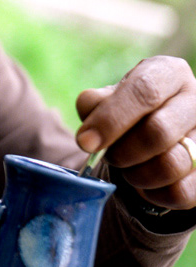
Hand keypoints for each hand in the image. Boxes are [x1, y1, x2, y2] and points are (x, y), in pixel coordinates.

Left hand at [76, 56, 195, 211]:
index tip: (85, 143)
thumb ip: (94, 105)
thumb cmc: (127, 109)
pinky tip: (145, 183)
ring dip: (137, 174)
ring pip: (172, 165)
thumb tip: (89, 135)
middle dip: (122, 151)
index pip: (144, 91)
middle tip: (108, 156)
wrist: (156, 130)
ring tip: (127, 168)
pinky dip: (154, 193)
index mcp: (168, 73)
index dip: (111, 119)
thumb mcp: (108, 97)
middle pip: (158, 131)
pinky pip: (181, 192)